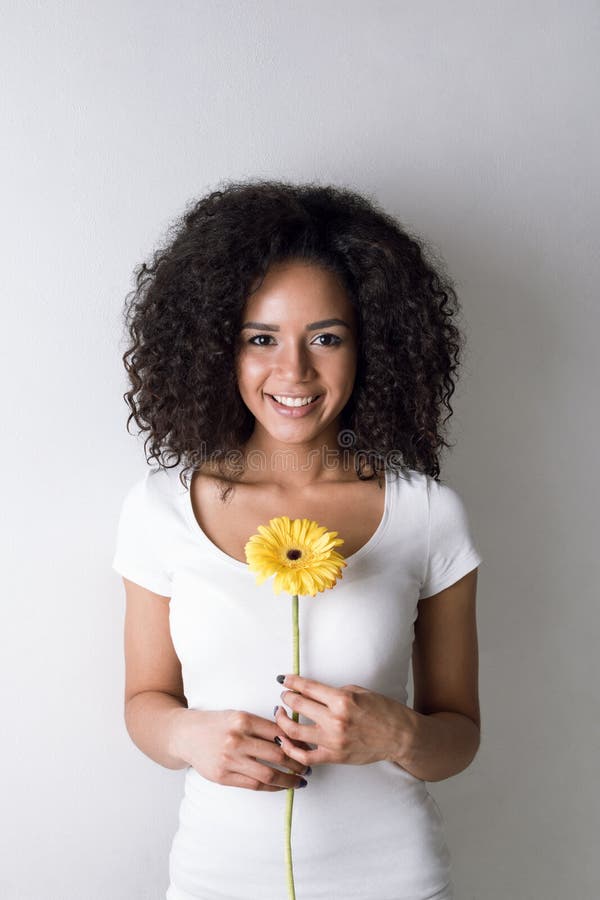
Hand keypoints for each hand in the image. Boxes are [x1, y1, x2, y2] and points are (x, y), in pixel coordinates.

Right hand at [173, 708, 310, 791]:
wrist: (186, 735)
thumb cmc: (216, 724)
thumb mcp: (238, 716)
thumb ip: (261, 726)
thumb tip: (290, 737)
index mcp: (243, 720)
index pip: (278, 732)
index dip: (296, 742)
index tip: (307, 747)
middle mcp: (236, 739)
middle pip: (276, 755)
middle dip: (297, 763)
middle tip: (308, 766)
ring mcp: (229, 759)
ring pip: (268, 773)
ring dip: (289, 779)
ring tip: (300, 780)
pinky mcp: (223, 776)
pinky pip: (254, 785)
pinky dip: (272, 787)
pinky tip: (281, 786)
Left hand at [274, 674, 412, 766]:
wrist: (400, 736)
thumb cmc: (384, 711)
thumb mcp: (360, 691)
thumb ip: (336, 692)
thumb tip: (314, 692)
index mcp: (342, 700)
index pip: (308, 688)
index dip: (292, 682)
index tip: (284, 679)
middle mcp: (335, 720)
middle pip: (298, 706)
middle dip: (287, 697)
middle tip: (284, 695)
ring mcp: (333, 740)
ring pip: (294, 732)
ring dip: (282, 721)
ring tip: (281, 714)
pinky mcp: (334, 757)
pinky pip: (305, 756)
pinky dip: (291, 750)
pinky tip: (285, 741)